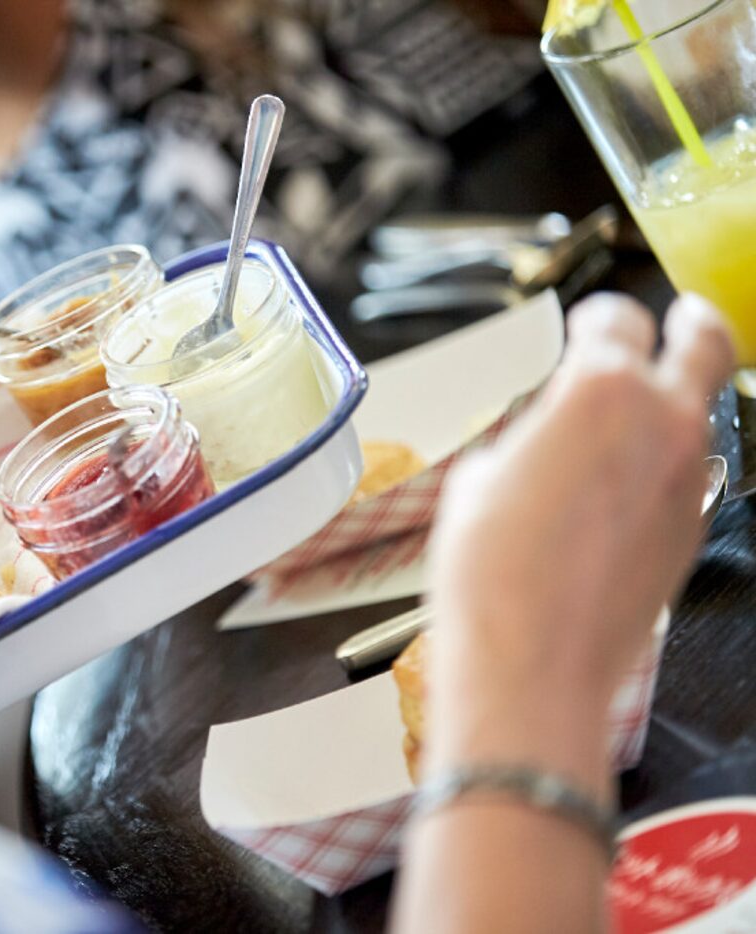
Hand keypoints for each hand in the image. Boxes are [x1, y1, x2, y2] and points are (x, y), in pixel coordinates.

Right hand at [427, 293, 731, 748]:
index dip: (596, 318)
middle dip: (691, 324)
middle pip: (706, 344)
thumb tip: (535, 446)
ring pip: (701, 415)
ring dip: (675, 405)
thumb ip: (523, 441)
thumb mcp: (476, 482)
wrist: (533, 663)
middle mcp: (661, 423)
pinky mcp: (691, 531)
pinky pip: (688, 476)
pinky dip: (665, 467)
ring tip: (640, 415)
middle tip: (682, 318)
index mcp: (601, 390)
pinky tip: (623, 487)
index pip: (615, 322)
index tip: (589, 324)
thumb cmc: (493, 574)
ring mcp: (688, 479)